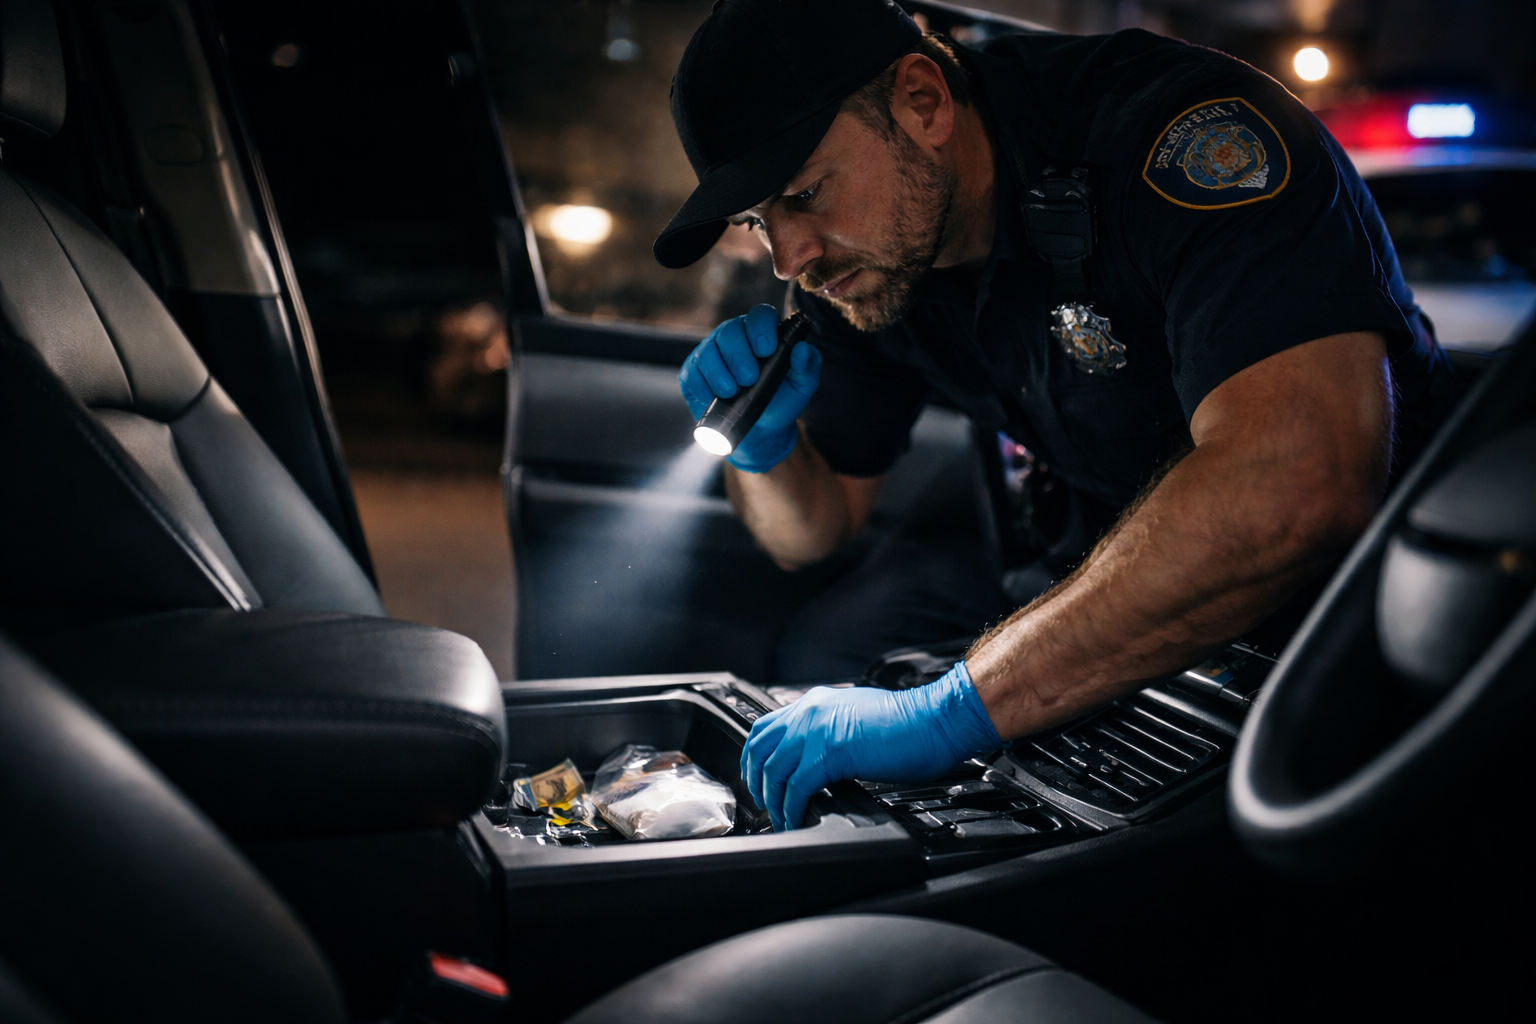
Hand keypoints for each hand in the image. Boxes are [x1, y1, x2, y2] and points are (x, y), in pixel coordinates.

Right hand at [679, 304, 821, 472]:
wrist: (761, 430)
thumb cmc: (782, 400)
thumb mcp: (802, 386)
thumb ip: (808, 366)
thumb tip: (802, 349)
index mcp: (762, 333)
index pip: (759, 316)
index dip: (760, 328)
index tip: (766, 350)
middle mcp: (734, 337)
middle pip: (729, 331)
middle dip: (738, 355)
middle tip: (749, 379)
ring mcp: (711, 353)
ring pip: (708, 351)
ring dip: (719, 373)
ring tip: (732, 392)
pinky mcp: (694, 373)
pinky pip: (692, 373)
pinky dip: (702, 386)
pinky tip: (713, 397)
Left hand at [740, 662, 1005, 830]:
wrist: (933, 722)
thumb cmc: (907, 724)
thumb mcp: (856, 718)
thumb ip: (830, 733)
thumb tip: (816, 758)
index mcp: (816, 703)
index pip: (766, 727)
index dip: (754, 757)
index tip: (755, 778)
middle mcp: (810, 712)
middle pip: (760, 749)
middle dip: (756, 782)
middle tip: (763, 805)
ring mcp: (817, 730)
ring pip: (774, 771)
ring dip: (773, 801)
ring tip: (780, 818)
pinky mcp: (830, 753)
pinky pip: (797, 787)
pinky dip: (791, 808)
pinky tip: (795, 819)